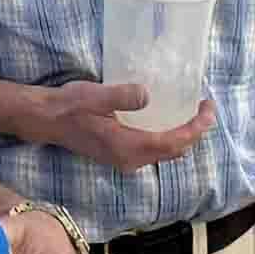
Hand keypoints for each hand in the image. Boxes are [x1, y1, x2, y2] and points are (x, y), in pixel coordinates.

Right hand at [32, 79, 210, 173]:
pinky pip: (154, 150)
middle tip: (206, 108)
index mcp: (128, 147)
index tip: (208, 109)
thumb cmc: (69, 106)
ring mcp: (125, 159)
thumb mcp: (94, 96)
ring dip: (183, 135)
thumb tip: (147, 95)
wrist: (45, 119)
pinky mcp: (120, 153)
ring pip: (165, 152)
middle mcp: (130, 159)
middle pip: (174, 151)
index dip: (195, 128)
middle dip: (195, 131)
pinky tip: (169, 119)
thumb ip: (121, 96)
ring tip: (194, 113)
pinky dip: (168, 136)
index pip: (173, 142)